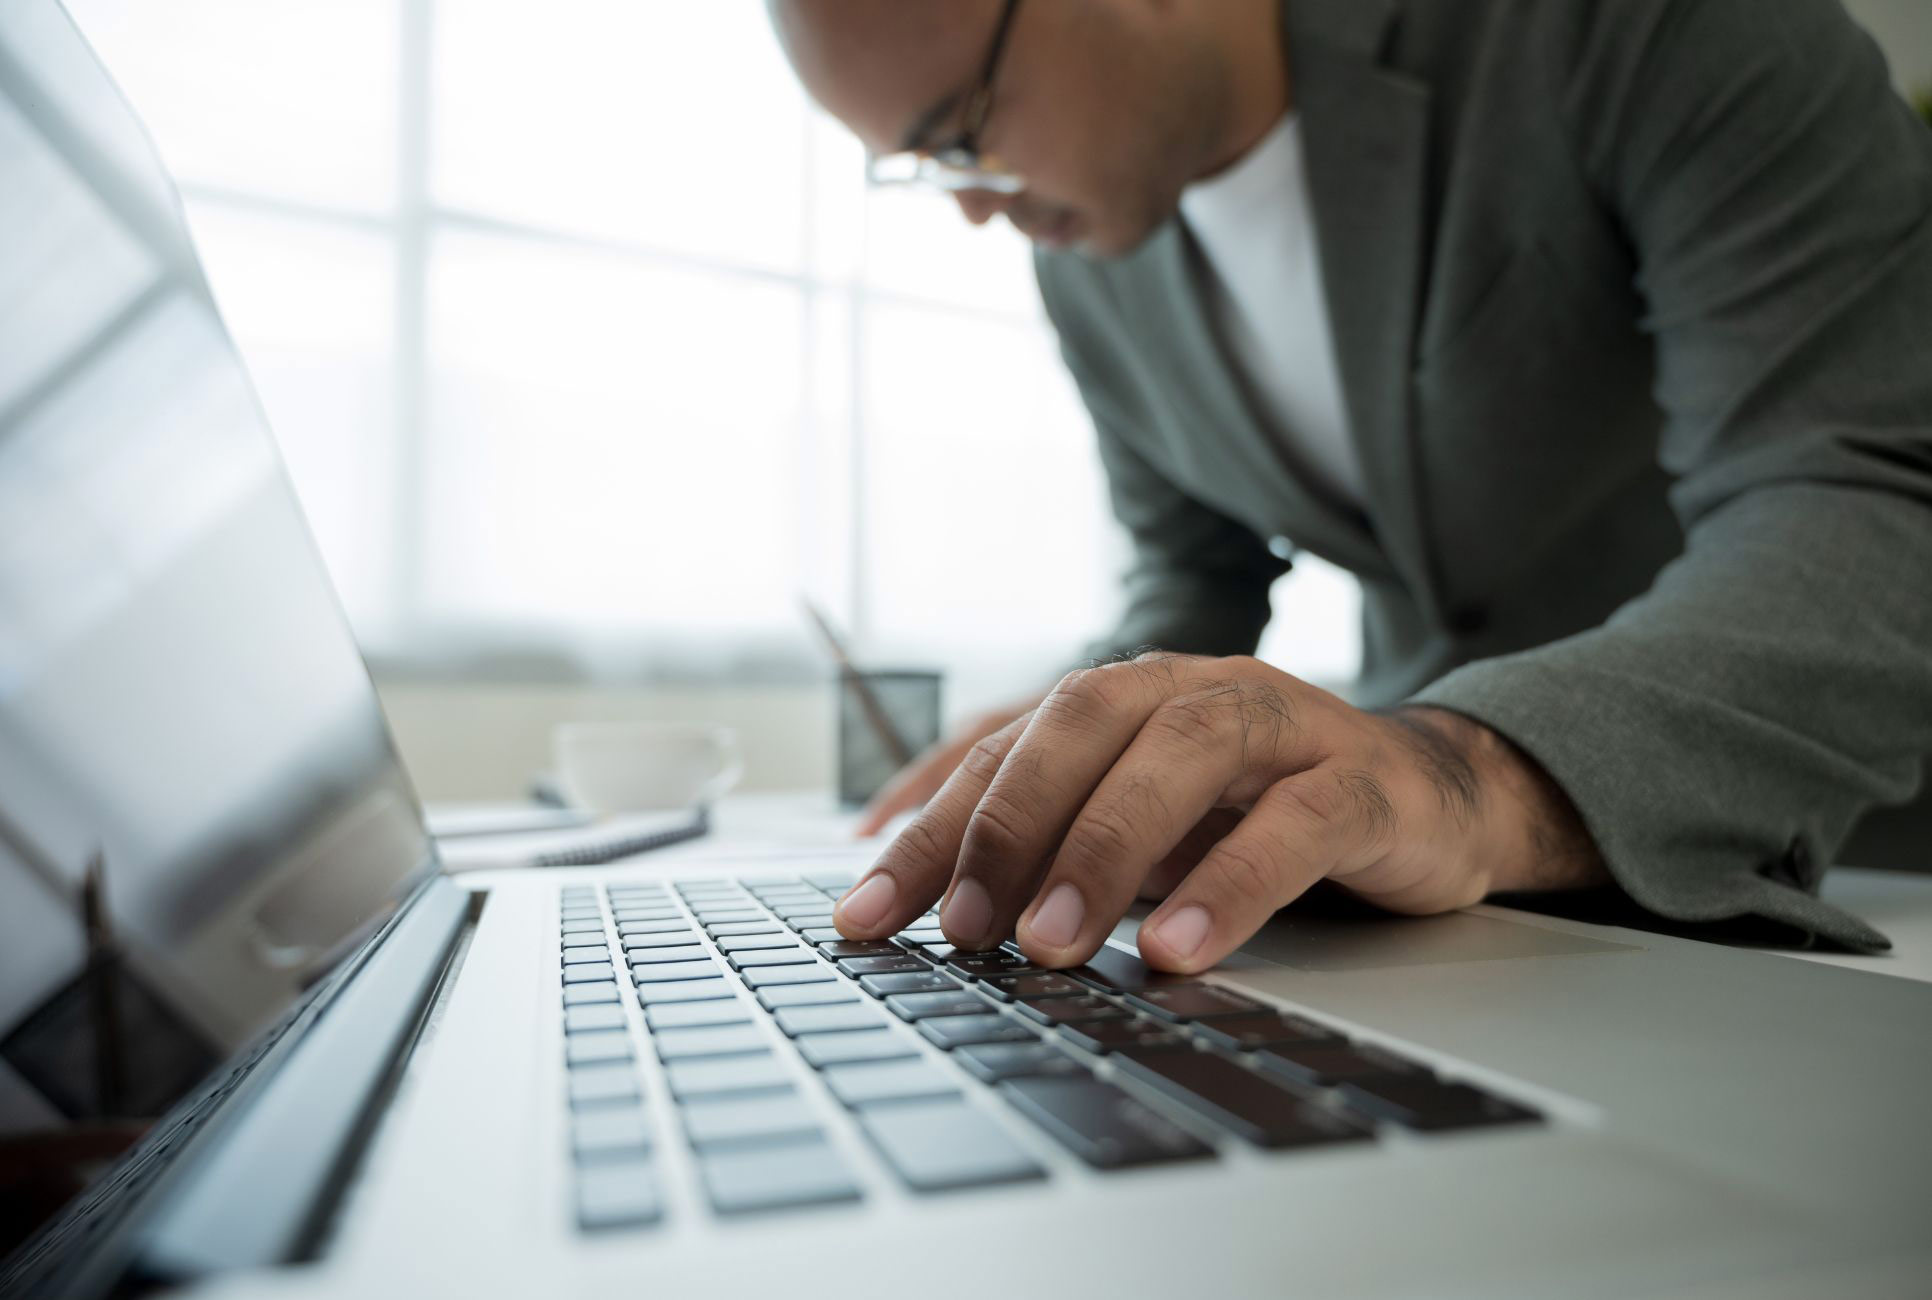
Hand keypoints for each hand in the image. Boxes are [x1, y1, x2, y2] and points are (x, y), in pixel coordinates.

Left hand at [833, 653, 1604, 970]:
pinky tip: (1179, 946)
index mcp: (1125, 698)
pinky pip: (1299, 820)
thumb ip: (1041, 839)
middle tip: (957, 926)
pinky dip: (1234, 879)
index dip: (926, 824)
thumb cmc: (1256, 812)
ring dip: (1106, 846)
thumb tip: (906, 888)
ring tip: (1051, 943)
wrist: (1428, 799)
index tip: (864, 913)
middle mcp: (1194, 688)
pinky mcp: (1366, 781)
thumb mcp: (1137, 824)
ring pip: (1186, 752)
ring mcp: (1285, 724)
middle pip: (1082, 723)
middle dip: (1006, 824)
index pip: (1005, 746)